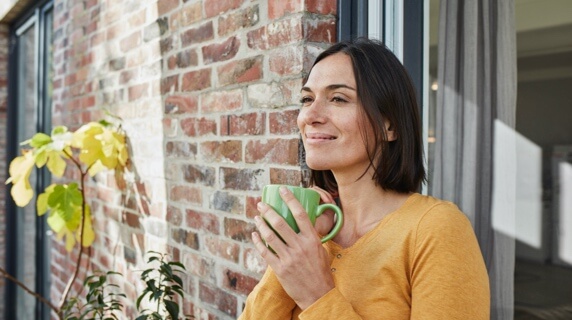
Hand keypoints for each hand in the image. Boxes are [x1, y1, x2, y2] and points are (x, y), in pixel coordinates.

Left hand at [252, 186, 334, 309]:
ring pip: (270, 236)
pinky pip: (265, 251)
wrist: (318, 294)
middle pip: (281, 223)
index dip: (290, 199)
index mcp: (312, 239)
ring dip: (261, 224)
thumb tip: (302, 222)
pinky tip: (255, 235)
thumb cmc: (320, 271)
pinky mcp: (280, 268)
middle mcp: (300, 246)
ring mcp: (289, 258)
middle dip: (268, 211)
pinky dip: (258, 241)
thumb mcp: (319, 249)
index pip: (301, 214)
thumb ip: (310, 236)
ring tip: (256, 217)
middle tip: (261, 204)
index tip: (282, 190)